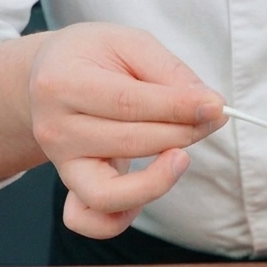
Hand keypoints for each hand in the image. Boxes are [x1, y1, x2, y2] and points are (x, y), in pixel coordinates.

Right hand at [28, 23, 225, 237]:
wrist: (49, 77)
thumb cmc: (93, 58)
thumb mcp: (128, 44)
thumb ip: (169, 71)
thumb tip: (209, 105)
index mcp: (62, 82)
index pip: (128, 103)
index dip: (178, 108)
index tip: (216, 107)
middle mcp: (55, 129)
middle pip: (130, 143)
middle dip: (182, 133)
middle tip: (211, 118)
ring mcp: (61, 164)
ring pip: (113, 193)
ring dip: (160, 179)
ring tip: (181, 155)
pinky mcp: (72, 187)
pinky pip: (93, 222)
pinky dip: (122, 218)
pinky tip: (148, 186)